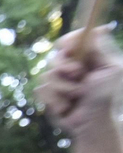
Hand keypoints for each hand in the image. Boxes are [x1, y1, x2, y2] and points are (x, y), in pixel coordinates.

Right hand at [36, 29, 122, 152]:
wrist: (92, 124)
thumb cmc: (106, 98)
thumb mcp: (111, 70)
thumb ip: (102, 50)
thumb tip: (100, 28)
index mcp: (88, 58)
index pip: (74, 40)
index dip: (69, 40)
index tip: (68, 47)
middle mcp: (72, 66)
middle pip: (56, 56)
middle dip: (64, 66)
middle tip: (77, 74)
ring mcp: (58, 81)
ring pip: (47, 75)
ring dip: (63, 88)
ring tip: (76, 96)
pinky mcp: (48, 95)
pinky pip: (41, 90)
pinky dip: (54, 99)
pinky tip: (66, 107)